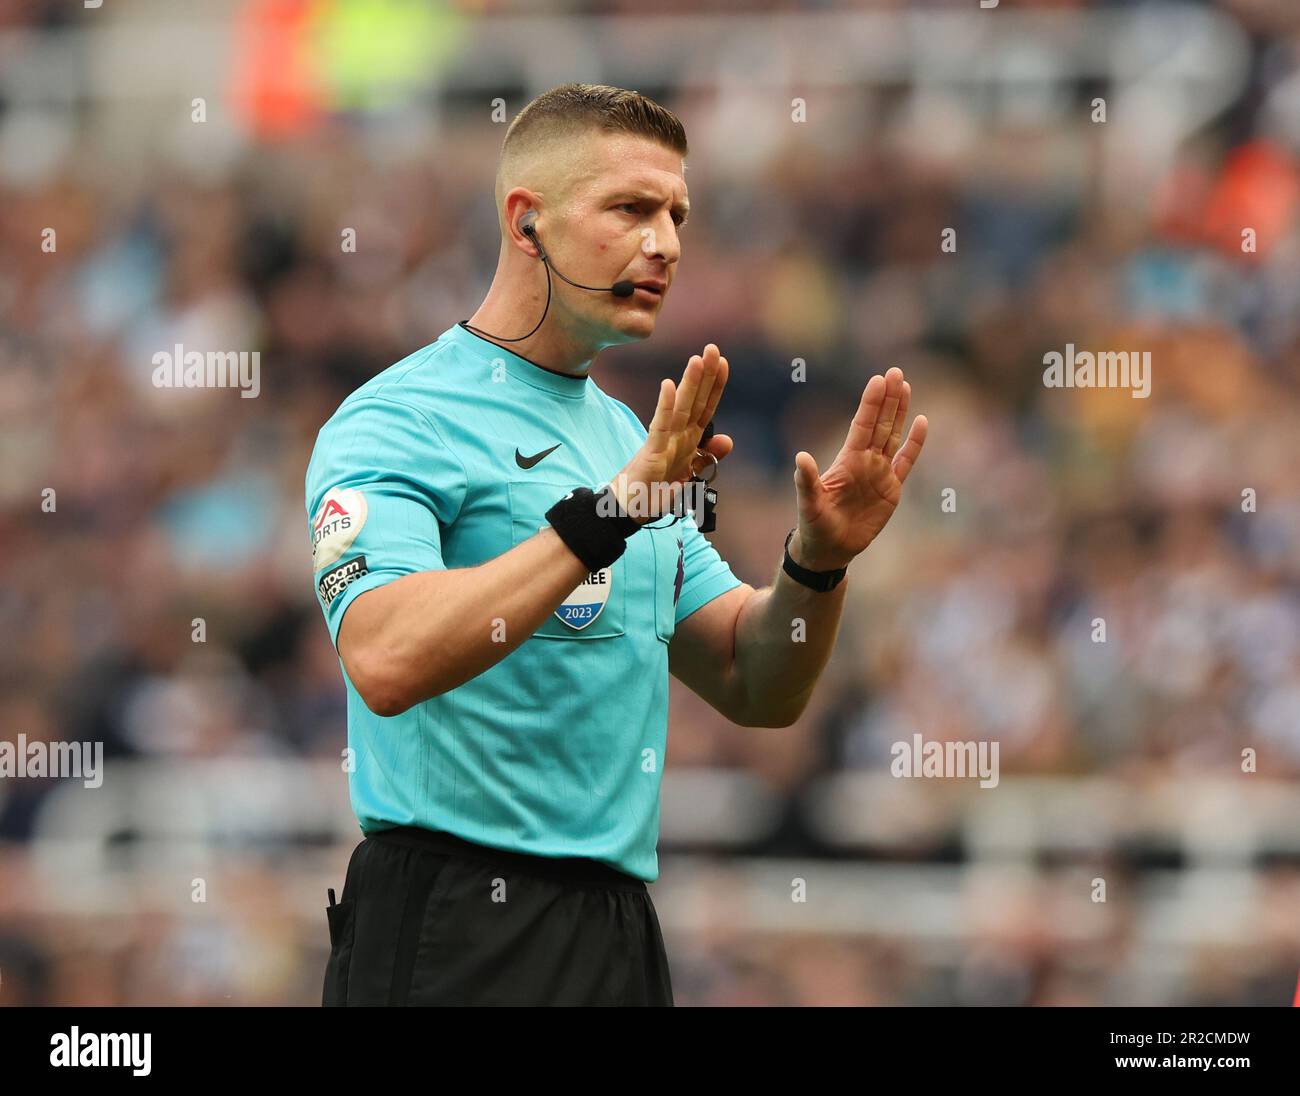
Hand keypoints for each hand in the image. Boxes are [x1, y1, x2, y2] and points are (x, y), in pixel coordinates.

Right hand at [611, 344, 733, 522]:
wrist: (630, 508)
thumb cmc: (655, 490)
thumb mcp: (689, 474)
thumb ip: (706, 456)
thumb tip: (728, 440)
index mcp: (688, 440)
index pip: (705, 408)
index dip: (715, 386)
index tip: (723, 362)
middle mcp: (677, 436)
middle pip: (694, 401)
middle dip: (704, 375)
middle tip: (712, 348)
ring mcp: (664, 442)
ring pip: (680, 409)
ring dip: (689, 384)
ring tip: (696, 359)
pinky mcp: (651, 452)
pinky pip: (660, 427)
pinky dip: (665, 406)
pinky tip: (668, 385)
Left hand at [789, 366, 927, 569]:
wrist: (830, 548)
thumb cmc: (814, 525)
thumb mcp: (809, 503)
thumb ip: (806, 481)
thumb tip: (800, 457)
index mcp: (847, 460)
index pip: (862, 425)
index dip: (871, 404)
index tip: (878, 380)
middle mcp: (865, 461)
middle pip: (881, 424)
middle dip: (889, 399)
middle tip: (896, 371)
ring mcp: (879, 473)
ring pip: (893, 436)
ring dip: (900, 413)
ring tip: (906, 387)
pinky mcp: (892, 489)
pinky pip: (907, 462)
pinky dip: (915, 444)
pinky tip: (922, 422)